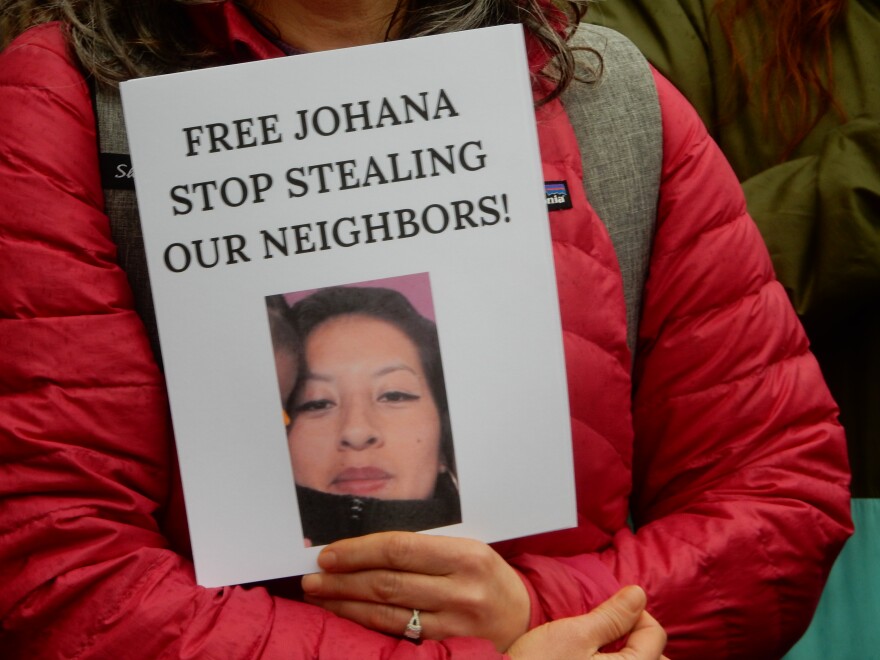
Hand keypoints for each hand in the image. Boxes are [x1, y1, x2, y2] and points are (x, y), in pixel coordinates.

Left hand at [300, 531, 530, 649]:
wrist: (524, 617)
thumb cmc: (488, 578)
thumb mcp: (467, 552)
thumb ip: (423, 550)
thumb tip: (364, 548)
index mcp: (466, 555)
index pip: (399, 548)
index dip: (358, 551)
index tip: (329, 553)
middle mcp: (461, 589)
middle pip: (387, 582)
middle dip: (343, 579)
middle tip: (313, 577)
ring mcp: (454, 623)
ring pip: (386, 613)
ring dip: (346, 604)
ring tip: (320, 595)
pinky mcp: (447, 646)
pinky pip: (397, 634)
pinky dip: (367, 624)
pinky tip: (346, 616)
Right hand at [508, 586, 667, 659]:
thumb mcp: (576, 633)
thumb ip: (613, 616)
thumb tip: (638, 595)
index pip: (654, 634)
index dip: (634, 612)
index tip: (609, 607)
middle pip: (654, 658)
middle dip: (638, 636)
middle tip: (608, 625)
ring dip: (628, 653)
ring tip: (603, 645)